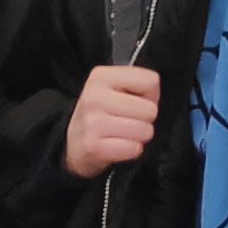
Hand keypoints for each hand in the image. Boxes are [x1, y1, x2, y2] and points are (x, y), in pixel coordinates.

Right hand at [63, 64, 159, 180]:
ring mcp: (92, 122)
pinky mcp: (93, 147)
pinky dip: (132, 151)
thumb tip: (155, 98)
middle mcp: (94, 96)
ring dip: (140, 137)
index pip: (150, 81)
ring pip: (145, 130)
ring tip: (124, 134)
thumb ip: (136, 85)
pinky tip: (118, 146)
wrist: (73, 144)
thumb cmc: (100, 115)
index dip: (150, 95)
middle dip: (145, 119)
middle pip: (150, 109)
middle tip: (129, 121)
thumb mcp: (113, 89)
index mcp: (101, 76)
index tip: (136, 101)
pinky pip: (134, 148)